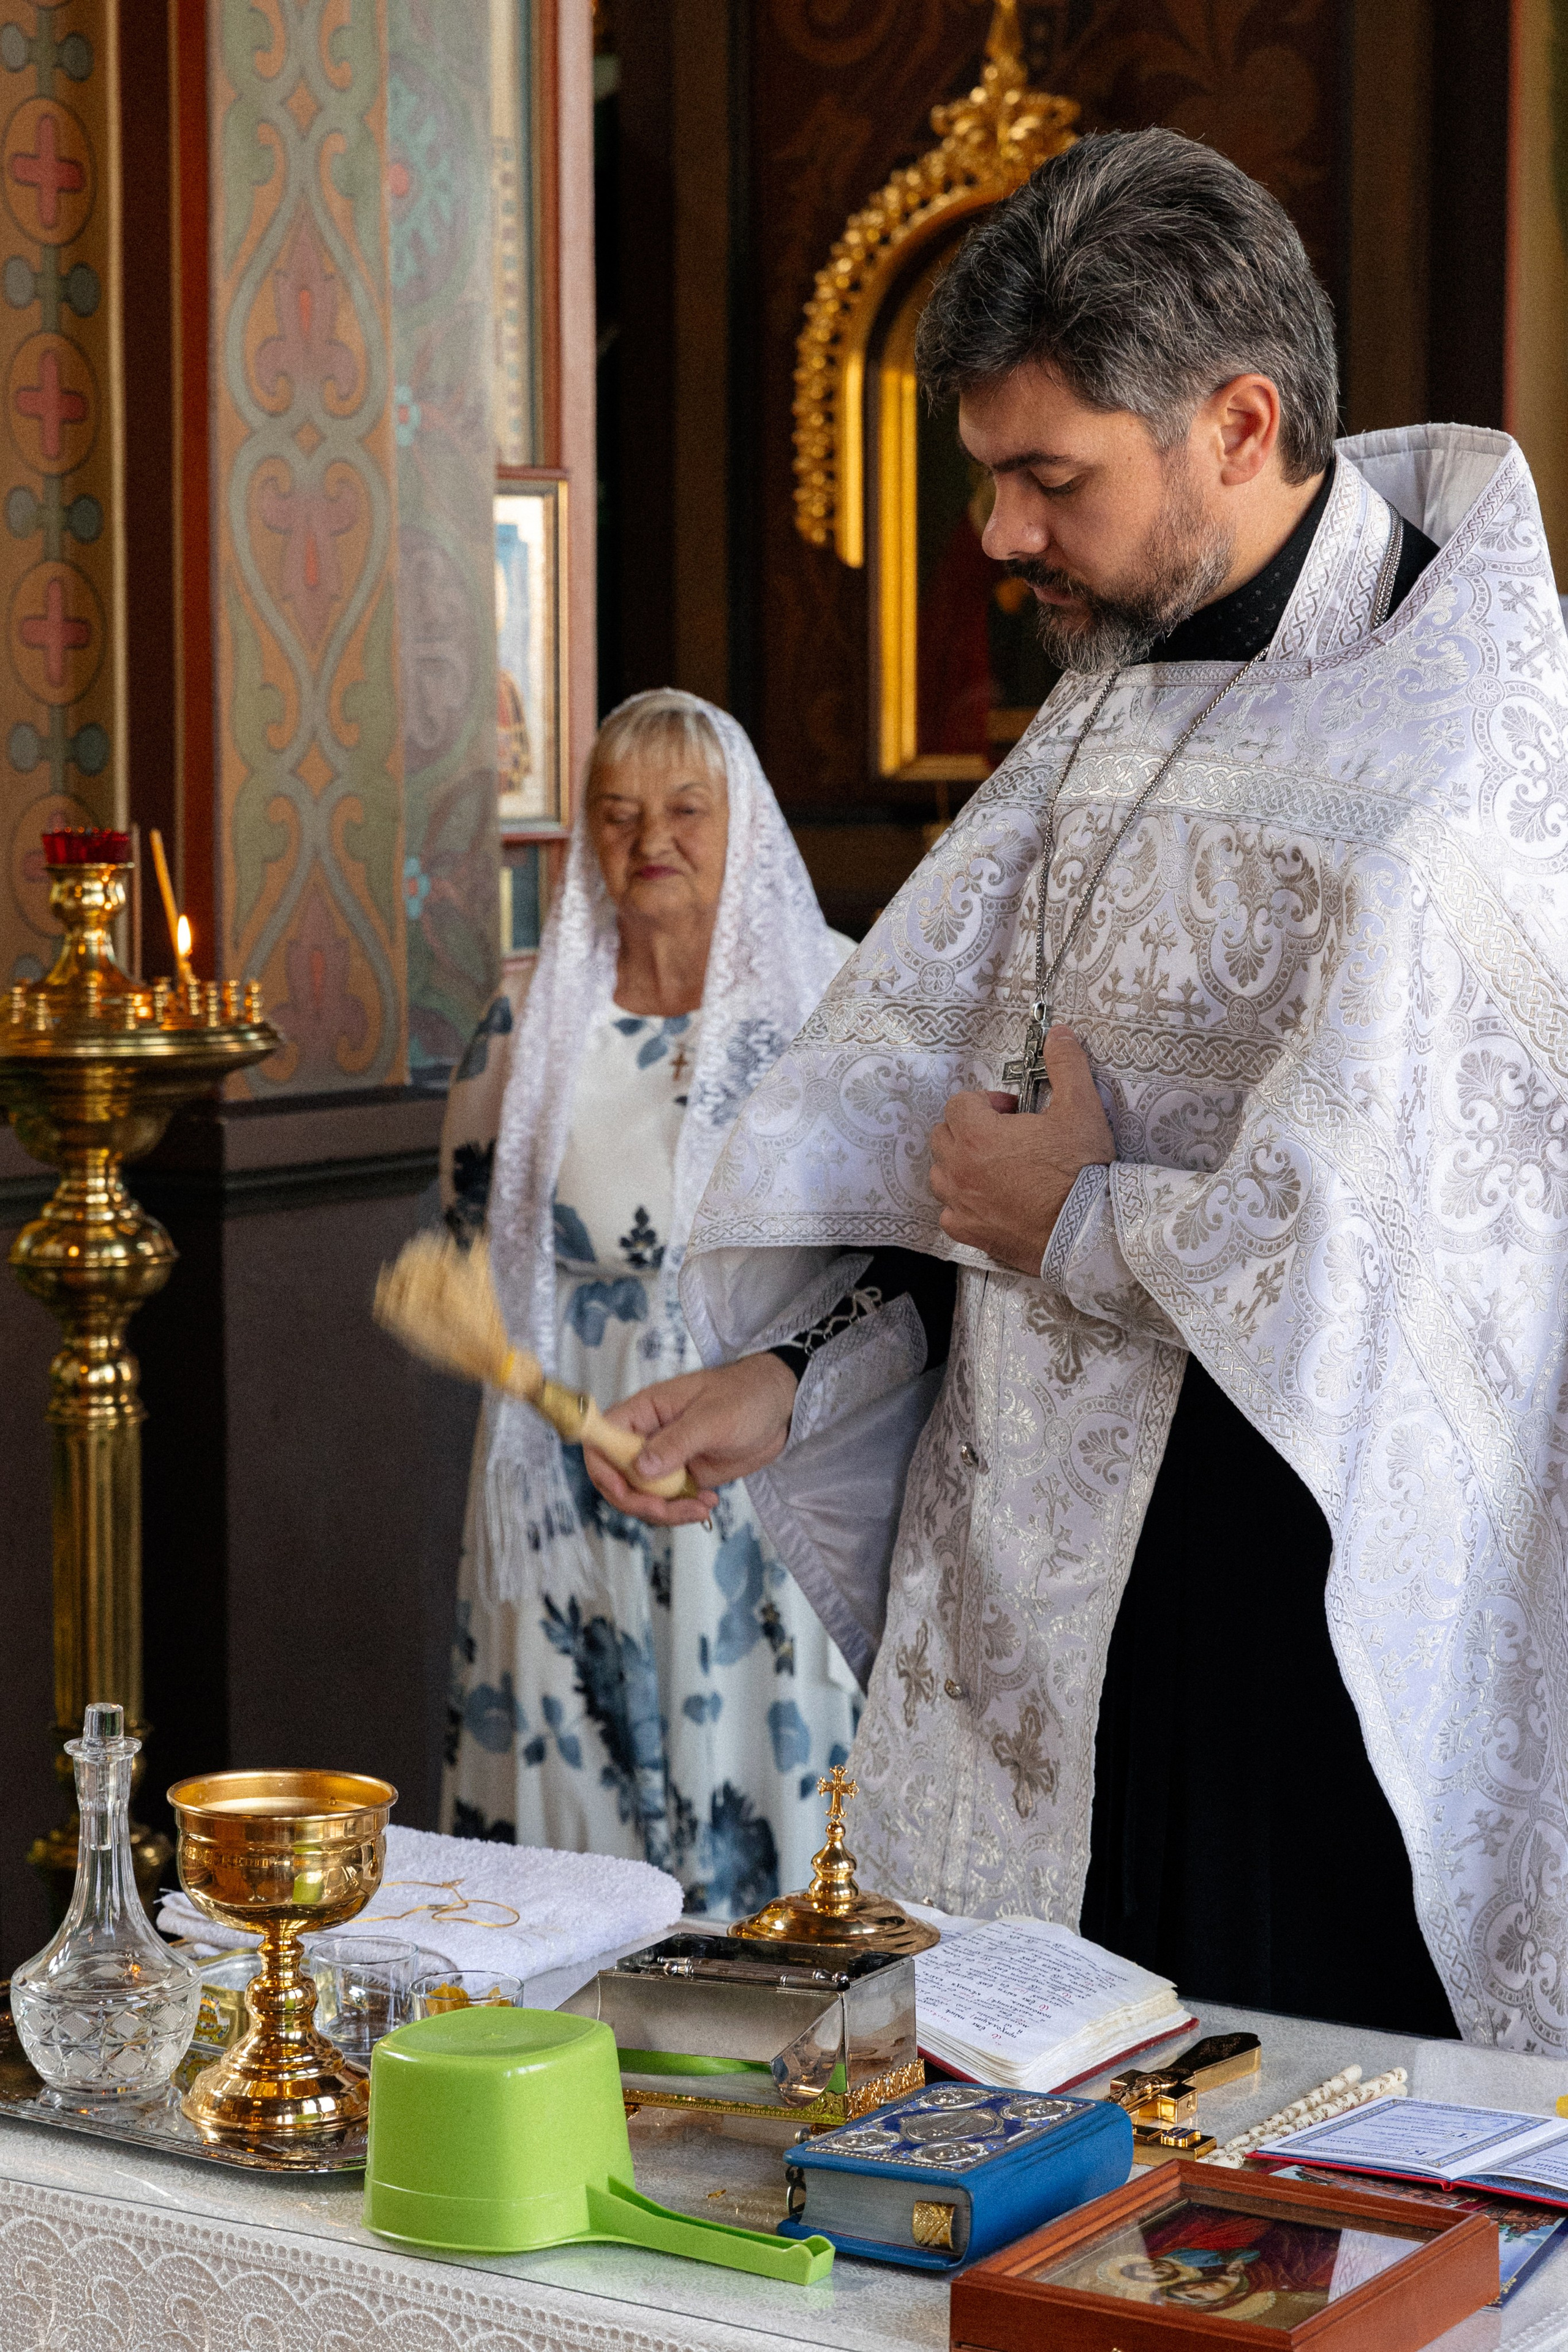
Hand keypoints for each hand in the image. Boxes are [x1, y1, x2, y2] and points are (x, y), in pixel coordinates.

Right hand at [582, 1353, 798, 1524]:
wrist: (780, 1407)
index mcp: (644, 1412)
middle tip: (667, 1510)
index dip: (601, 1467)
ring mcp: (664, 1460)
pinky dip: (681, 1512)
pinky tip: (708, 1504)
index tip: (622, 1489)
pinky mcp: (683, 1477)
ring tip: (700, 1509)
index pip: (600, 1439)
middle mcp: (647, 1437)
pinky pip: (667, 1503)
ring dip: (663, 1512)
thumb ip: (676, 1442)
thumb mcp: (713, 1418)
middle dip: (636, 1501)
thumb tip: (639, 1468)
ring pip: (641, 1497)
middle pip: (616, 1478)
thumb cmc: (746, 1396)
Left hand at [928, 1026, 1113, 1274]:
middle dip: (968, 1130)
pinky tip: (990, 1201)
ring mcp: (962, 1203)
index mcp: (978, 1134)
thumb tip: (1057, 1034)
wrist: (1089, 1231)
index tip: (1012, 1112)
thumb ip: (1066, 1066)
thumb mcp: (1081, 1108)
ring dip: (961, 1164)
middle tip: (1005, 1136)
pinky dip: (963, 1205)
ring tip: (996, 1167)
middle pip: (943, 1136)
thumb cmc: (1082, 1171)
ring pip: (941, 1174)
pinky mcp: (971, 1233)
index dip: (985, 1102)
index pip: (958, 1103)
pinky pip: (949, 1213)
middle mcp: (960, 1169)